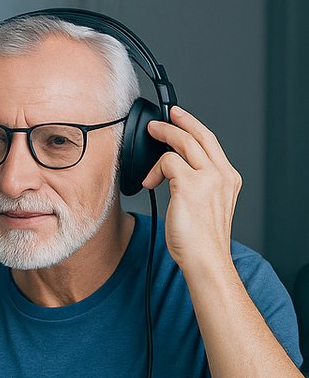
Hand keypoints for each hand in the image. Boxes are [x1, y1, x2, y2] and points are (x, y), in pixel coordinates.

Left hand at [143, 106, 240, 272]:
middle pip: (200, 136)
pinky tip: (149, 183)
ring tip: (150, 139)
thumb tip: (173, 173)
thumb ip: (197, 186)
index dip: (194, 127)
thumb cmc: (200, 241)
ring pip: (183, 143)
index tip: (180, 119)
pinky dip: (154, 170)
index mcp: (228, 179)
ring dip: (163, 137)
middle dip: (179, 122)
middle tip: (161, 119)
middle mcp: (222, 175)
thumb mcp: (205, 206)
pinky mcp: (190, 185)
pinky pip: (168, 162)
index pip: (211, 143)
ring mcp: (208, 178)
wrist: (206, 259)